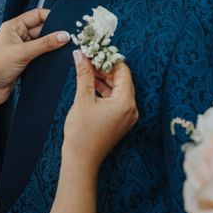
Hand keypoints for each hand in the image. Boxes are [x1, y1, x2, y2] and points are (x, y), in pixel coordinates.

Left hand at [0, 9, 69, 107]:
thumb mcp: (23, 52)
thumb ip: (45, 43)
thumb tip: (65, 35)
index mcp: (14, 26)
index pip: (37, 15)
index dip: (52, 17)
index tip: (66, 23)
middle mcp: (18, 35)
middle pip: (41, 28)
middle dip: (54, 32)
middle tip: (70, 37)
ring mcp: (21, 48)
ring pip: (42, 42)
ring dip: (52, 45)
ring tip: (67, 47)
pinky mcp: (25, 60)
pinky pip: (40, 53)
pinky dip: (48, 55)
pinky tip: (58, 57)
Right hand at [62, 51, 137, 171]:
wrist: (81, 161)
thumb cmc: (82, 133)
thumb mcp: (83, 99)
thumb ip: (84, 74)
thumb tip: (81, 54)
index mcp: (125, 102)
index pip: (123, 71)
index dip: (109, 59)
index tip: (96, 52)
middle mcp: (131, 109)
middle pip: (122, 80)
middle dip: (106, 68)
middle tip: (90, 59)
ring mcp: (127, 116)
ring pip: (118, 89)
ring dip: (105, 79)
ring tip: (88, 69)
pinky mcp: (120, 122)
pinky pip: (116, 100)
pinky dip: (105, 91)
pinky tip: (91, 84)